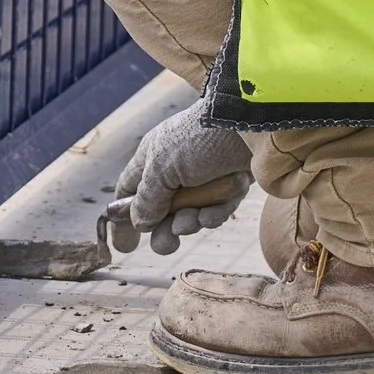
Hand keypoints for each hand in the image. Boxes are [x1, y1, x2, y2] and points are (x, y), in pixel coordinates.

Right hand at [106, 97, 251, 255]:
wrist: (249, 128)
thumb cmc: (199, 139)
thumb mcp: (163, 167)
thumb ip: (147, 198)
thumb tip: (138, 223)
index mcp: (152, 159)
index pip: (129, 190)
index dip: (125, 216)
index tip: (124, 245)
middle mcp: (174, 171)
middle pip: (160, 212)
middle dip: (163, 231)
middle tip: (167, 244)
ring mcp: (202, 181)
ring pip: (189, 215)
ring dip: (189, 222)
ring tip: (192, 219)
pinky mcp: (227, 189)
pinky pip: (214, 212)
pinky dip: (213, 215)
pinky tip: (214, 212)